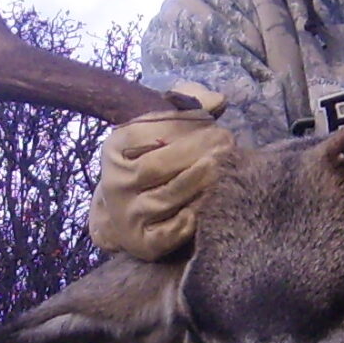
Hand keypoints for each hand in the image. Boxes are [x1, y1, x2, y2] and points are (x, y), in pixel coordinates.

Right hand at [87, 85, 235, 259]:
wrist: (129, 209)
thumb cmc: (155, 158)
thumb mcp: (163, 126)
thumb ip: (190, 105)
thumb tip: (218, 100)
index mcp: (115, 147)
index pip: (151, 132)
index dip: (186, 127)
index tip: (214, 125)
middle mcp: (115, 182)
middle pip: (158, 166)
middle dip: (198, 153)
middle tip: (228, 145)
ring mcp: (127, 215)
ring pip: (167, 198)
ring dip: (200, 182)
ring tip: (225, 168)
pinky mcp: (142, 242)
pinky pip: (170, 232)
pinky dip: (191, 218)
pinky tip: (209, 202)